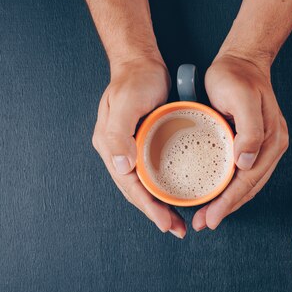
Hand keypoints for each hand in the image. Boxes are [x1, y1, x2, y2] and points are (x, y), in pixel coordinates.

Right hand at [92, 57, 186, 237]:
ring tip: (178, 221)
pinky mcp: (145, 142)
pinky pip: (155, 171)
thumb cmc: (135, 79)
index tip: (167, 224)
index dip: (149, 208)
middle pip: (138, 191)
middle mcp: (120, 152)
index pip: (130, 186)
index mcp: (111, 147)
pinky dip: (166, 186)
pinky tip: (179, 193)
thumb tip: (122, 167)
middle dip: (157, 213)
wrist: (140, 61)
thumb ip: (119, 134)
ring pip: (146, 185)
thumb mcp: (126, 103)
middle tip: (179, 230)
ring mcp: (132, 148)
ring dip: (161, 204)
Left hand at [192, 53, 288, 229]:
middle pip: (250, 187)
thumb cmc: (236, 77)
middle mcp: (273, 147)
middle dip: (227, 208)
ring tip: (208, 216)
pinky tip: (218, 195)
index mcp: (272, 140)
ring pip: (249, 184)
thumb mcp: (241, 98)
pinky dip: (232, 188)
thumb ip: (249, 130)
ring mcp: (267, 147)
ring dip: (229, 202)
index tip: (210, 216)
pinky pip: (246, 174)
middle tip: (204, 223)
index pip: (248, 179)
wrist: (242, 60)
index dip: (229, 201)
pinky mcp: (256, 145)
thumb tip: (247, 163)